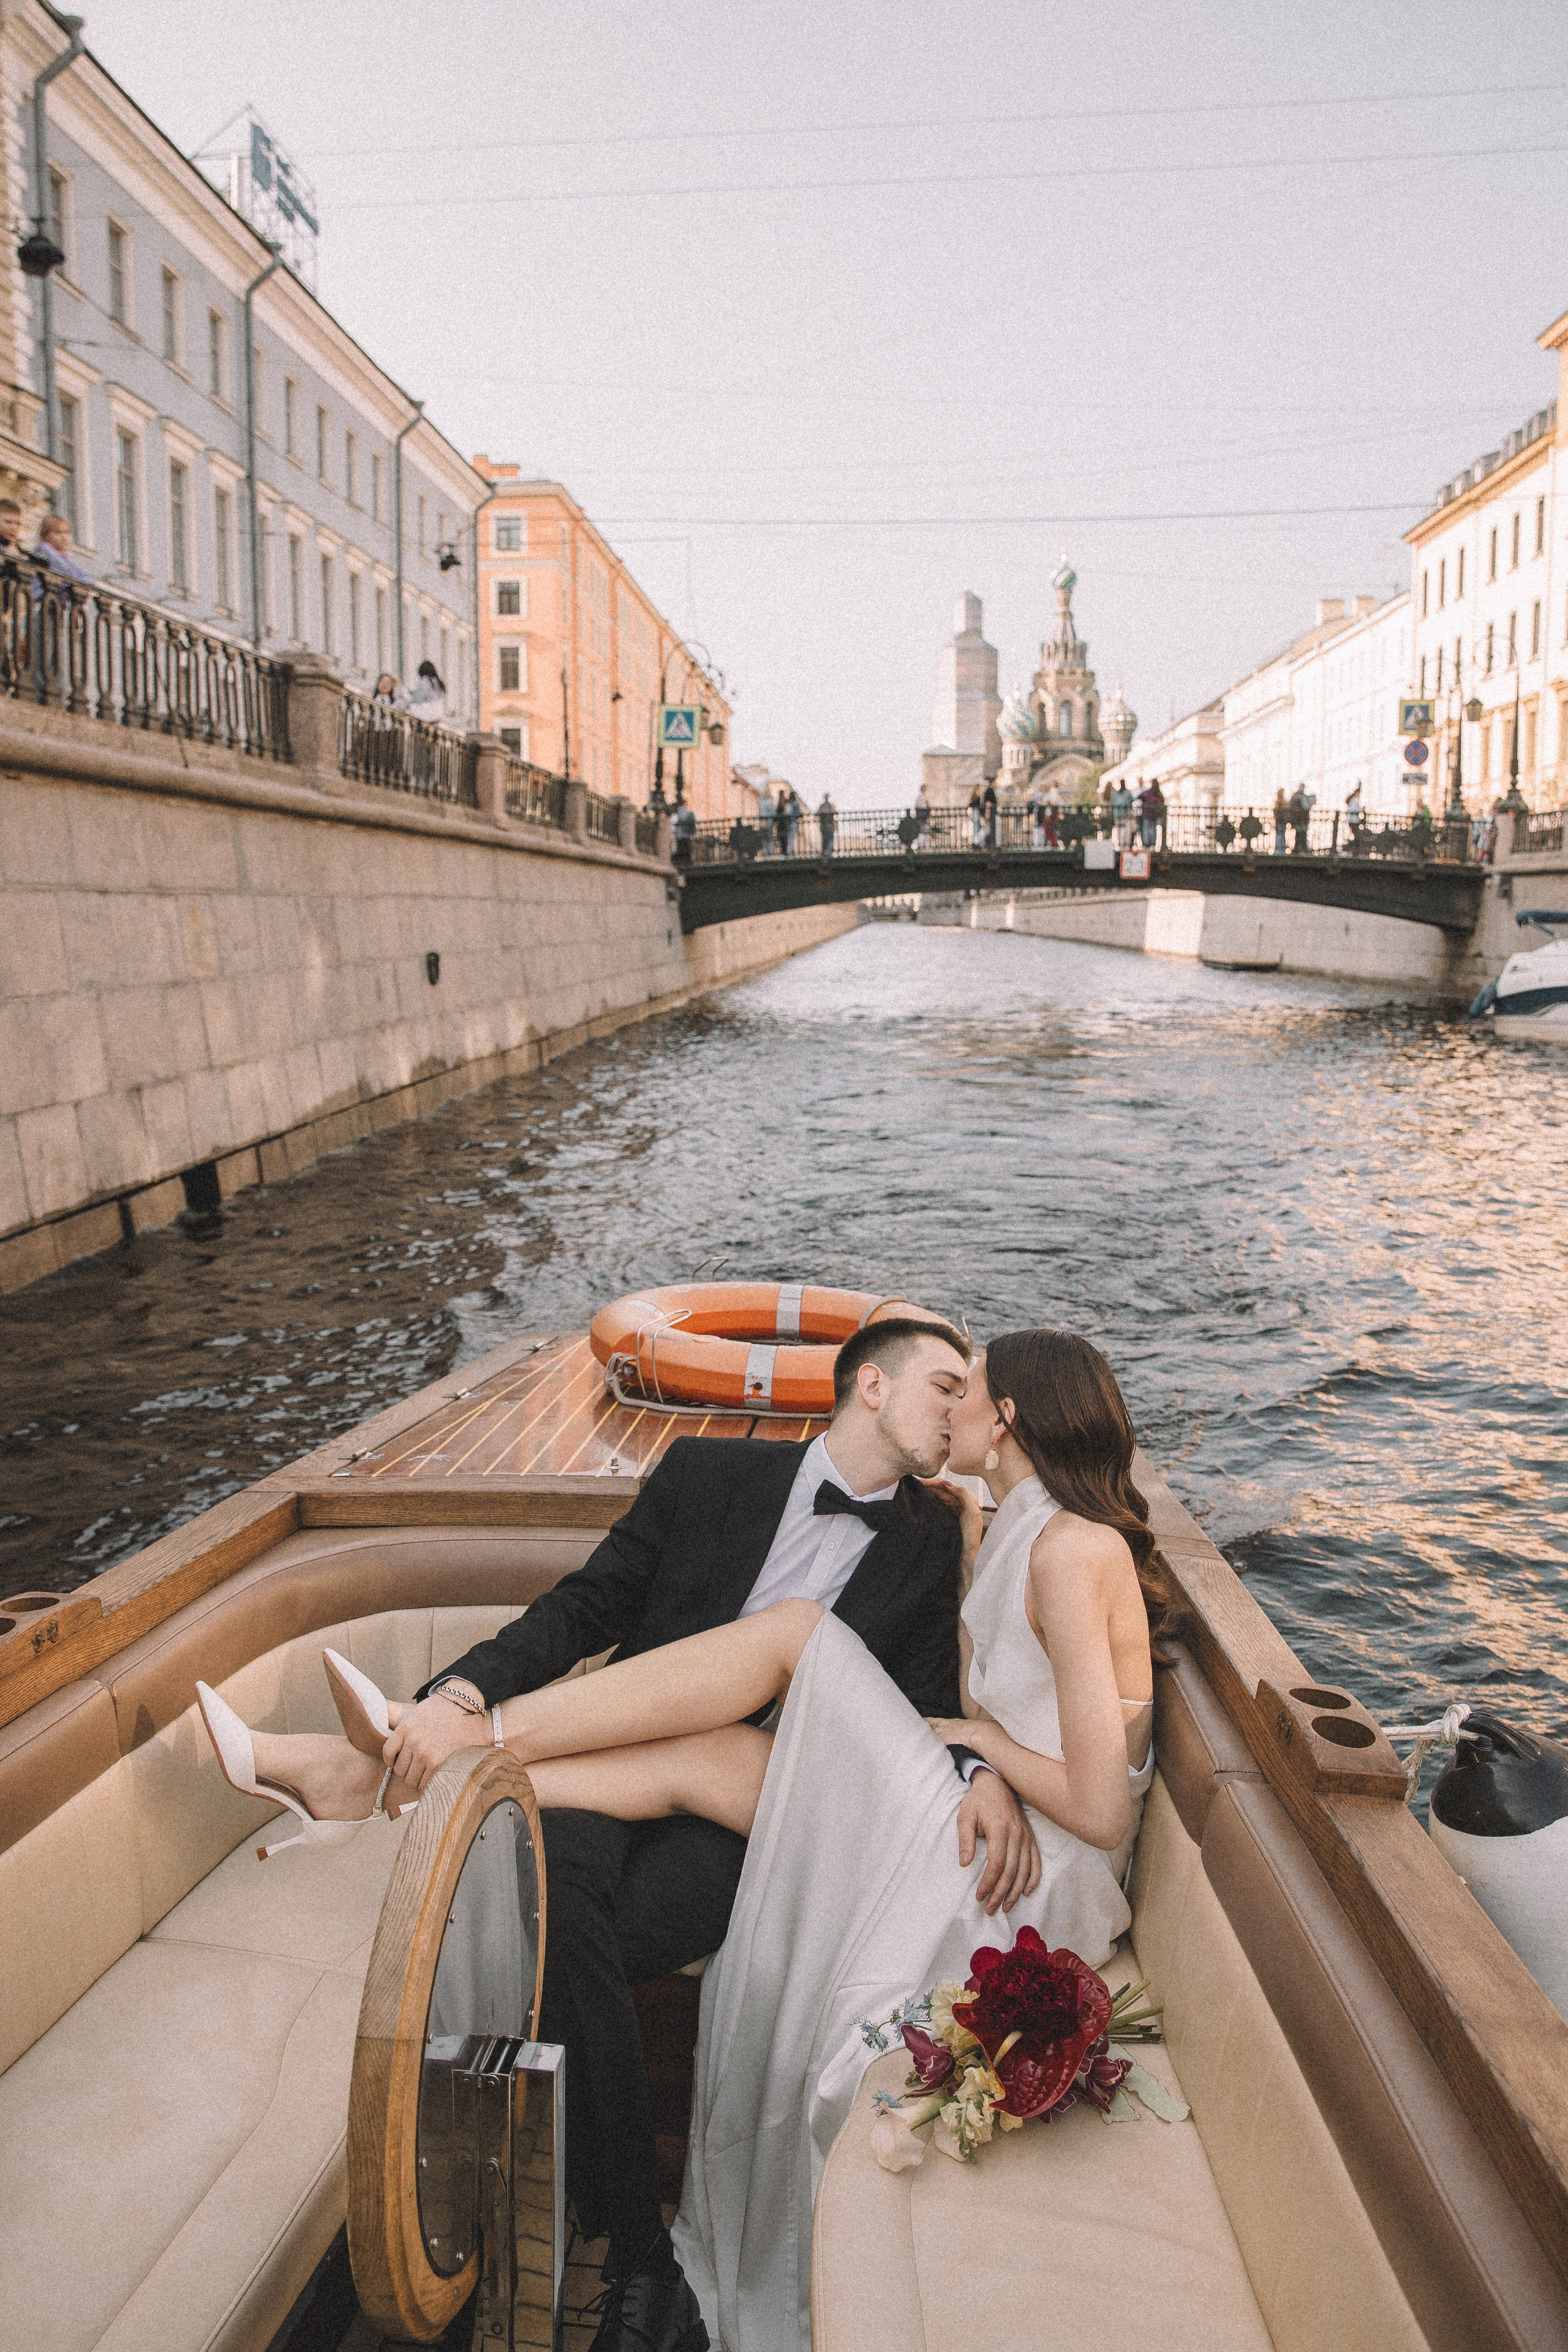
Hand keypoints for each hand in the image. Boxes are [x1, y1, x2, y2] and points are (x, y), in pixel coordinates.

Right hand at [382, 1694, 486, 1793]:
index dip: (426, 1787)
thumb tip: (483, 1788)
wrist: (459, 1700)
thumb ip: (474, 1770)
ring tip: (411, 1767)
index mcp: (440, 1762)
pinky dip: (389, 1759)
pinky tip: (396, 1760)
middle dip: (414, 1780)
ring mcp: (412, 1740)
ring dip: (403, 1771)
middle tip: (420, 1775)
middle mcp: (424, 1753)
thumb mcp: (474, 1751)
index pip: (424, 1788)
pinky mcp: (404, 1728)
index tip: (428, 1783)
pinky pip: (388, 1751)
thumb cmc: (468, 1726)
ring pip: (399, 1769)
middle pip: (409, 1780)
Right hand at [922, 1476, 982, 1565]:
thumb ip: (963, 1494)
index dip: (935, 1483)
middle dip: (929, 1487)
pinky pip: (937, 1507)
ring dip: (928, 1494)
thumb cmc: (971, 1537)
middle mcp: (961, 1504)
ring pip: (938, 1498)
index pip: (949, 1486)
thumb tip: (948, 1483)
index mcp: (968, 1500)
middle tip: (913, 1485)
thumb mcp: (972, 1513)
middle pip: (942, 1491)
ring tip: (915, 1491)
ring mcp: (954, 1512)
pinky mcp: (947, 1520)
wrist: (966, 1557)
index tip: (920, 1482)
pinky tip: (921, 1502)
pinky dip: (929, 1503)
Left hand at [957, 1769, 1039, 1916]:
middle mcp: (1016, 1834)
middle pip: (1011, 1871)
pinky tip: (1027, 1891)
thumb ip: (965, 1840)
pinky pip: (1036, 1861)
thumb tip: (964, 1863)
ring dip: (1016, 1891)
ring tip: (1006, 1907)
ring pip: (1024, 1870)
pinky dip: (1033, 1878)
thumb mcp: (965, 1816)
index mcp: (999, 1829)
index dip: (988, 1883)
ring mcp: (1026, 1836)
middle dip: (1000, 1893)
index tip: (979, 1896)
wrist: (996, 1783)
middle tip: (990, 1909)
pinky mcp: (1030, 1837)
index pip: (996, 1863)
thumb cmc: (978, 1801)